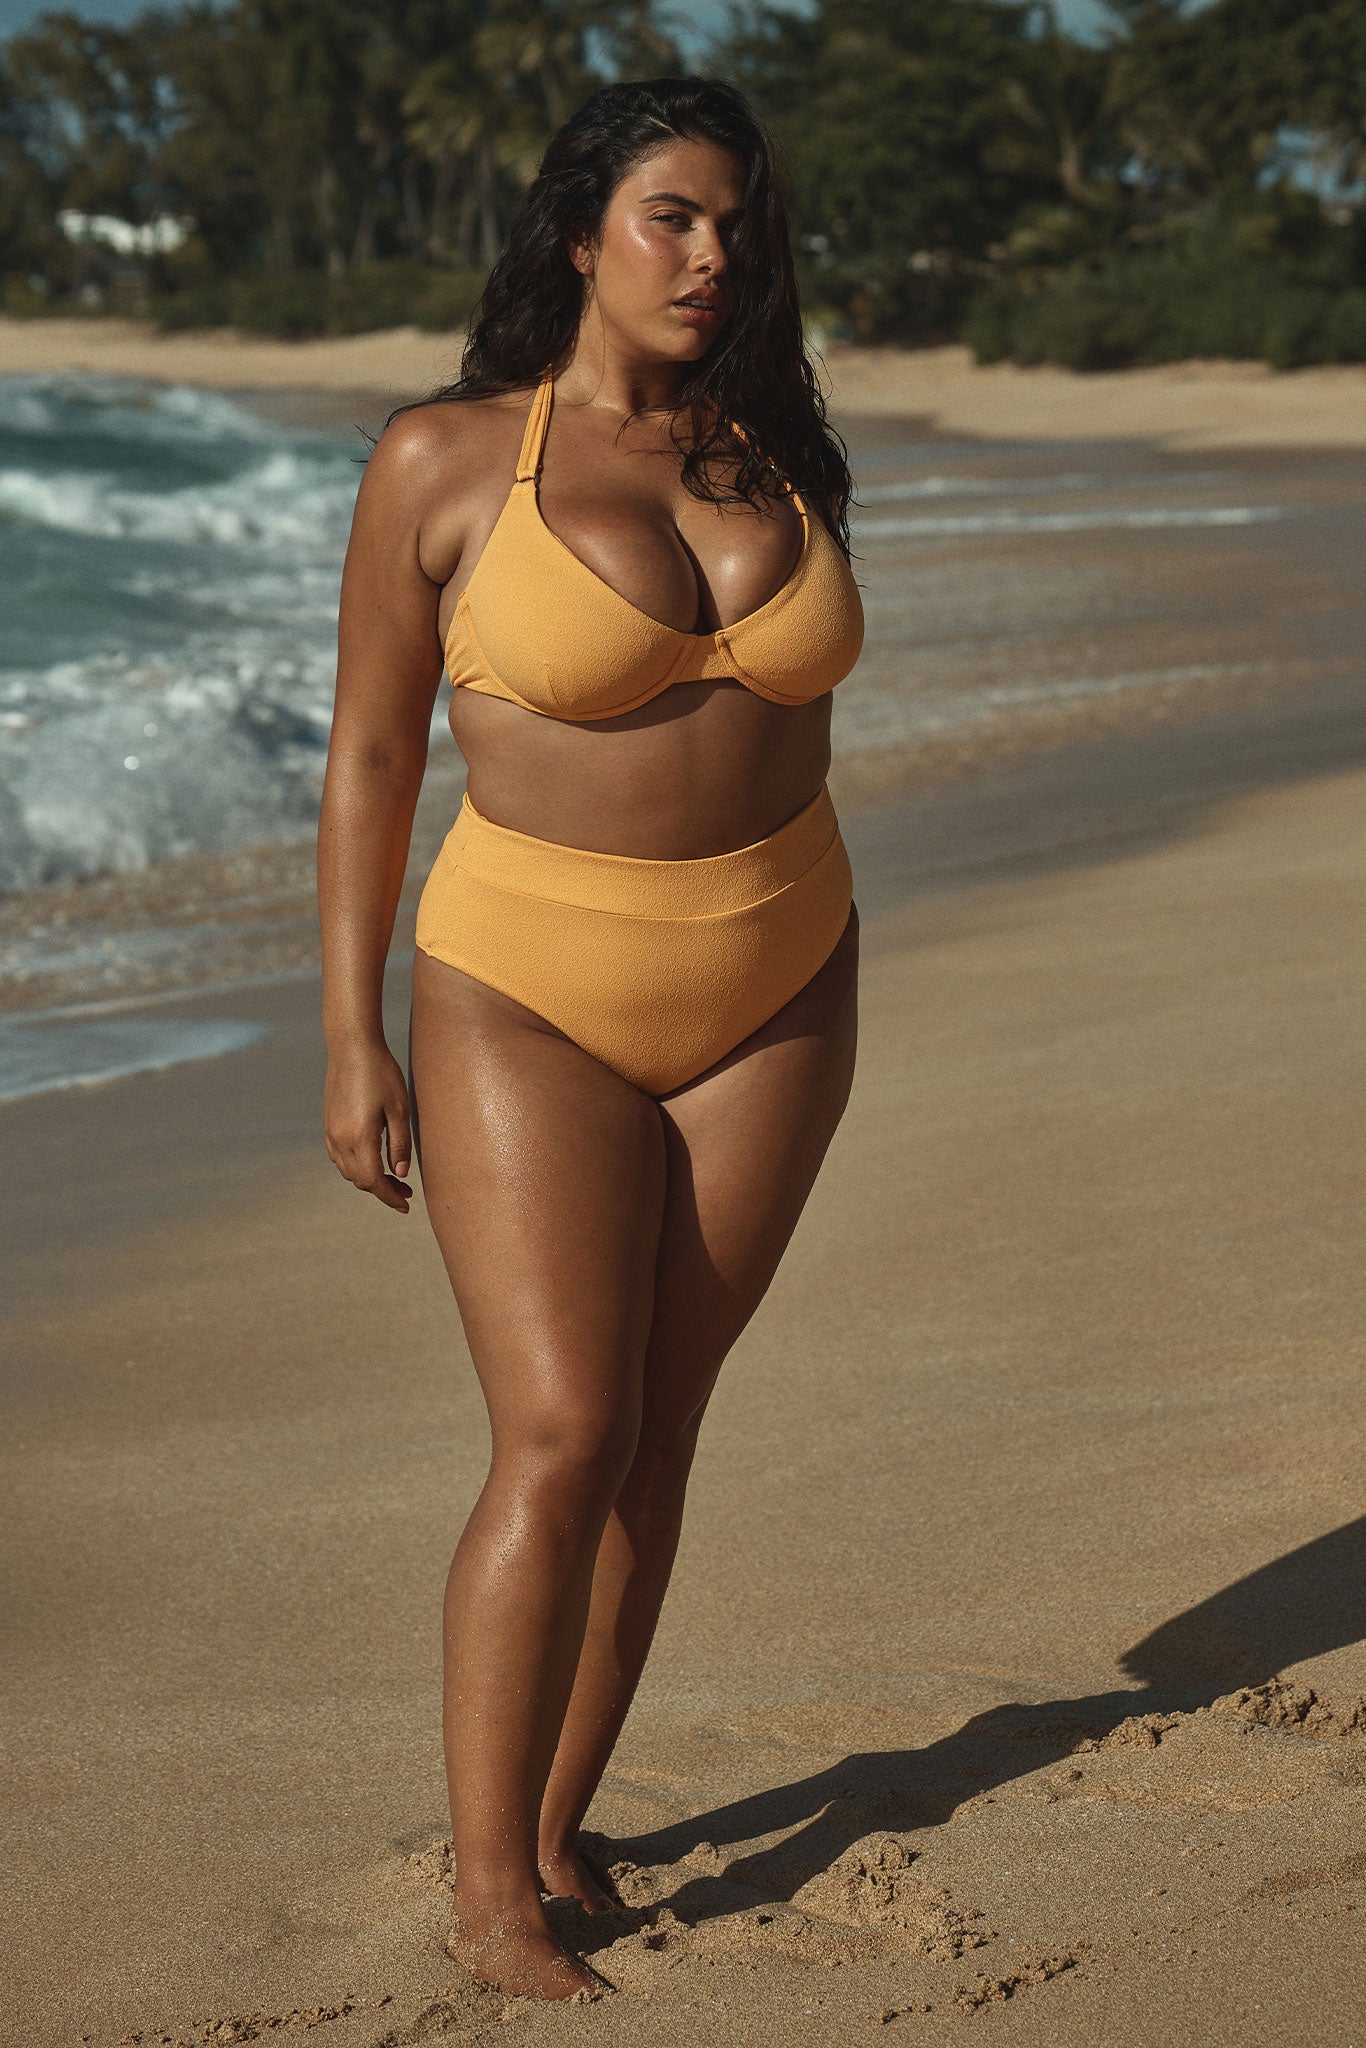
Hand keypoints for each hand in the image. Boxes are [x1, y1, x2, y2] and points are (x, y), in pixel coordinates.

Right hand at [323, 1040, 413, 1212]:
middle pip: (359, 1180)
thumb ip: (399, 1145)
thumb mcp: (399, 1110)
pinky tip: (372, 1159)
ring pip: (348, 1170)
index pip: (373, 1181)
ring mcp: (330, 1132)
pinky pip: (339, 1157)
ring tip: (393, 1177)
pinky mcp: (328, 1124)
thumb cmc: (381, 1073)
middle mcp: (339, 1139)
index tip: (406, 1205)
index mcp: (359, 1138)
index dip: (390, 1197)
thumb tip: (401, 1174)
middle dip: (382, 1190)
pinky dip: (356, 1166)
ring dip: (369, 1178)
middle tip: (406, 1192)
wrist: (351, 1047)